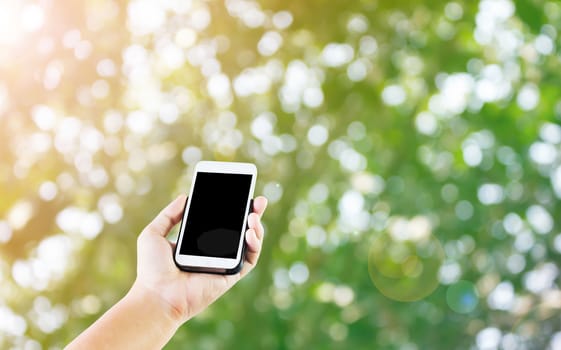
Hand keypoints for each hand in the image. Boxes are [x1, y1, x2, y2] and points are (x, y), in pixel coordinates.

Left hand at [133, 194, 267, 323]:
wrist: (157, 295)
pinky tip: (250, 232)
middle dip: (252, 214)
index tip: (240, 194)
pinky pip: (250, 259)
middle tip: (259, 201)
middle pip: (240, 230)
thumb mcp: (154, 234)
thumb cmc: (151, 270)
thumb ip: (169, 215)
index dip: (232, 208)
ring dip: (256, 227)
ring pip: (249, 243)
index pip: (221, 222)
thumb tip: (185, 197)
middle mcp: (214, 252)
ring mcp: (224, 263)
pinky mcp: (231, 276)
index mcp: (199, 242)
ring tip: (254, 215)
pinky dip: (255, 245)